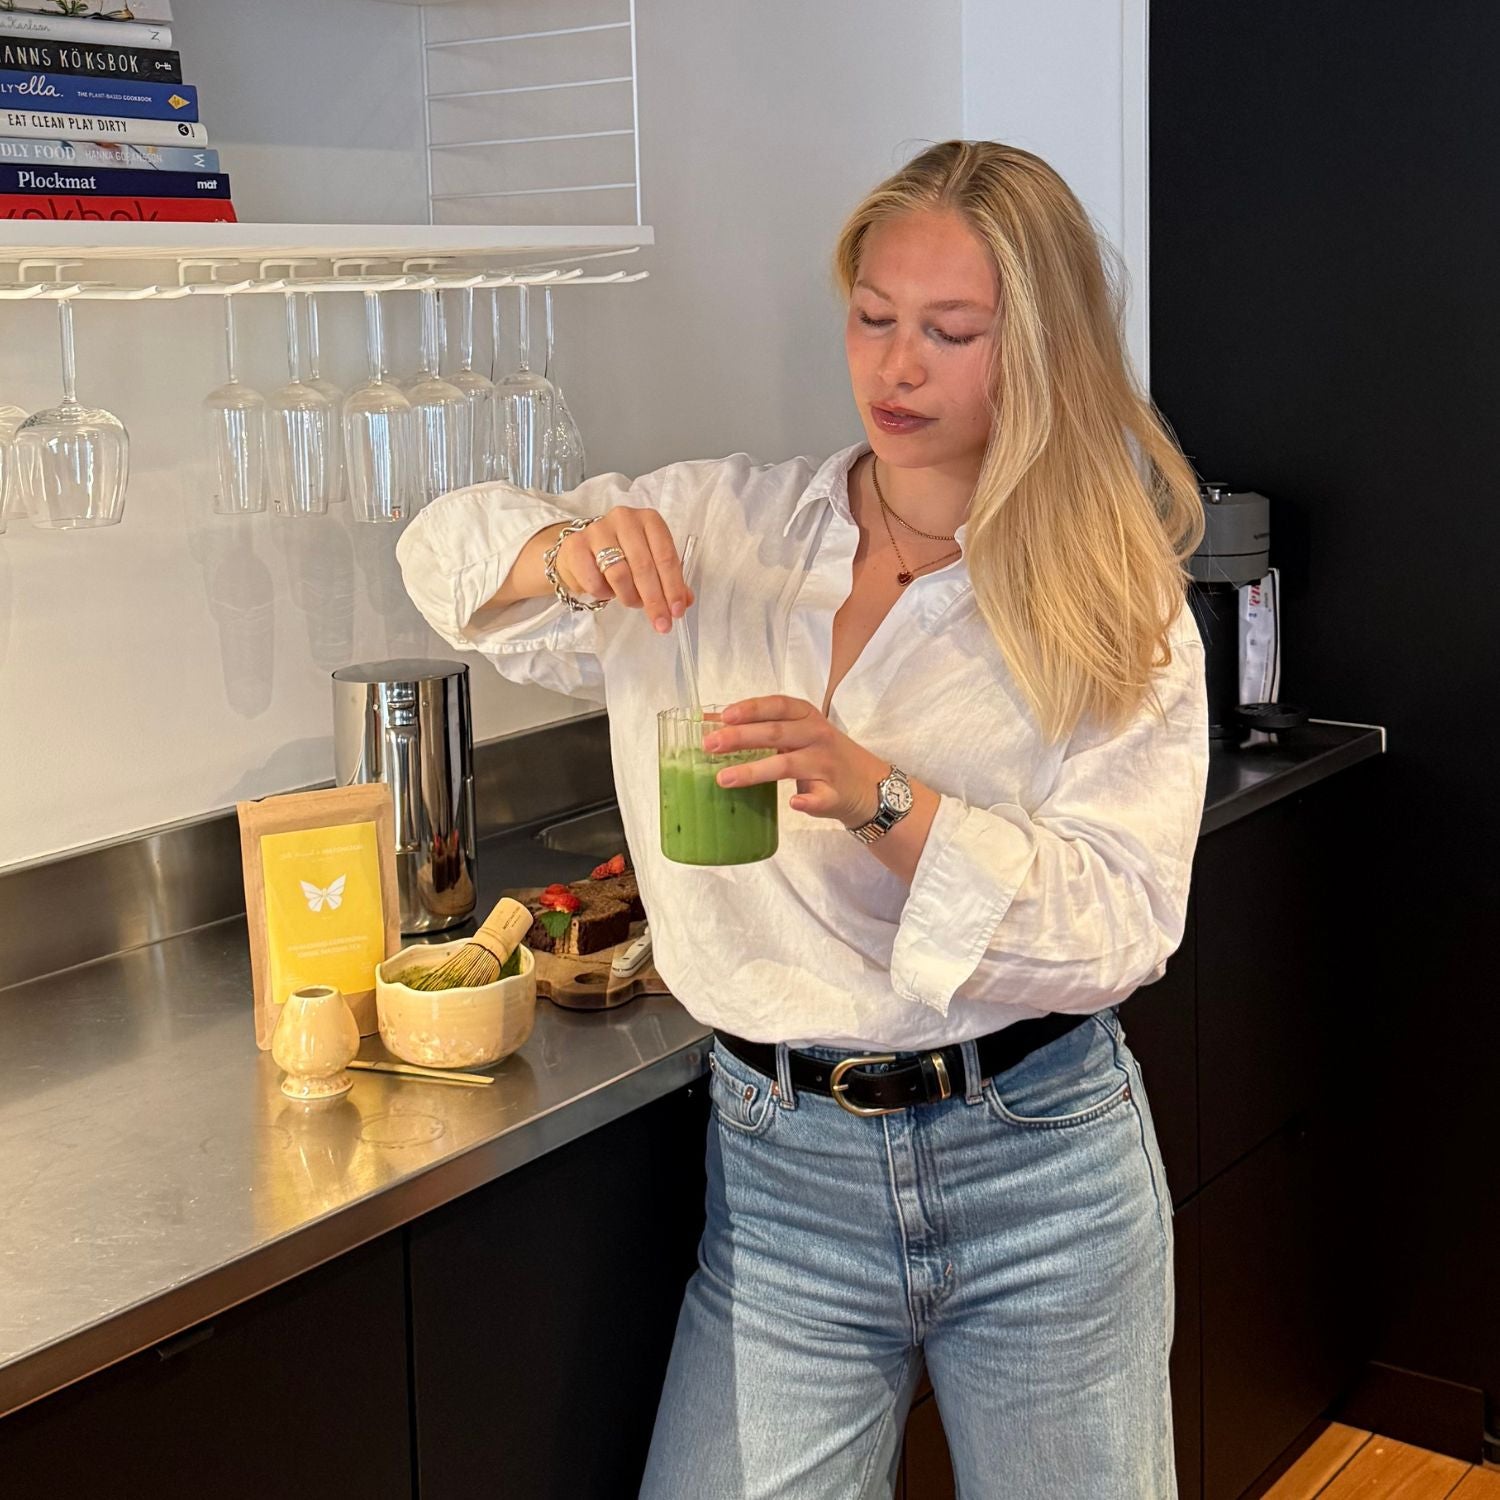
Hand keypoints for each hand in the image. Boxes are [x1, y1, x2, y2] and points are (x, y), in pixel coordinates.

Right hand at [555, 507, 692, 633]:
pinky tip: (607, 590)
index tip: (676, 611)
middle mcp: (625, 518)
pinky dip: (603, 593)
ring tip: (632, 602)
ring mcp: (598, 530)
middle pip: (644, 566)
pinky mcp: (575, 545)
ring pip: (619, 574)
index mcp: (650, 520)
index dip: (673, 587)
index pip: (666, 556)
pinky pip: (594, 580)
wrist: (582, 552)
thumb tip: (684, 602)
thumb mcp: (651, 563)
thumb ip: (669, 580)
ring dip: (629, 597)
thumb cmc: (621, 556)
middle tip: (661, 623)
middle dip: (654, 600)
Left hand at [700, 695, 888, 827]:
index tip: (724, 715)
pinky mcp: (833, 794)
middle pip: (776, 733)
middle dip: (741, 738)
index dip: (751, 709)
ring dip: (755, 771)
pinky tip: (793, 804)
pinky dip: (807, 801)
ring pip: (788, 765)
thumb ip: (760, 726)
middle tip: (710, 745)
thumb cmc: (821, 753)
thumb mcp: (796, 732)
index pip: (778, 706)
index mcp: (807, 717)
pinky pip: (819, 797)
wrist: (866, 784)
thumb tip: (711, 722)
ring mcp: (826, 765)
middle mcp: (817, 736)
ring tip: (724, 779)